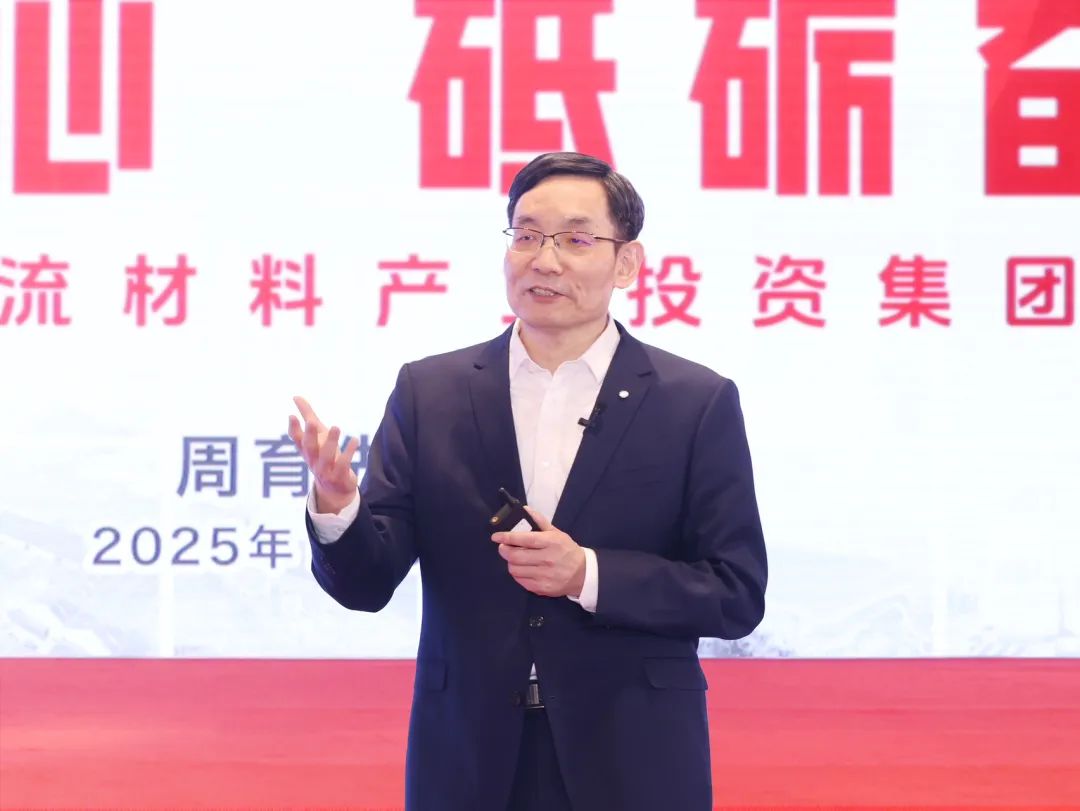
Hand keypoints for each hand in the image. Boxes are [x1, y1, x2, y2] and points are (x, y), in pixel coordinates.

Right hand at [287, 395, 358, 513]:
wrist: (335, 488)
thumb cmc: (324, 455)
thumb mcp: (317, 435)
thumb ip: (308, 415)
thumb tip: (296, 396)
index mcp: (306, 450)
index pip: (297, 440)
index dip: (294, 429)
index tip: (292, 416)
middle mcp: (313, 460)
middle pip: (309, 448)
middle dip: (310, 435)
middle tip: (311, 422)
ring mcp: (325, 470)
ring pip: (326, 457)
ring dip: (331, 442)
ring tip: (336, 427)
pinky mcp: (339, 476)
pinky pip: (343, 464)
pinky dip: (349, 452)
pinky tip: (355, 440)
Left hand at [491, 507, 585, 597]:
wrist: (583, 574)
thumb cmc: (567, 550)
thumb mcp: (557, 533)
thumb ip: (540, 521)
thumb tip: (524, 510)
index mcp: (551, 542)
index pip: (525, 539)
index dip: (507, 537)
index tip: (496, 536)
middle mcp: (547, 559)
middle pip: (515, 556)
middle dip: (504, 550)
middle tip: (503, 547)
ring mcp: (544, 575)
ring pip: (515, 569)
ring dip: (510, 562)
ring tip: (514, 558)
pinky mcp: (541, 588)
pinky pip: (520, 581)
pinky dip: (517, 574)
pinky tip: (522, 569)